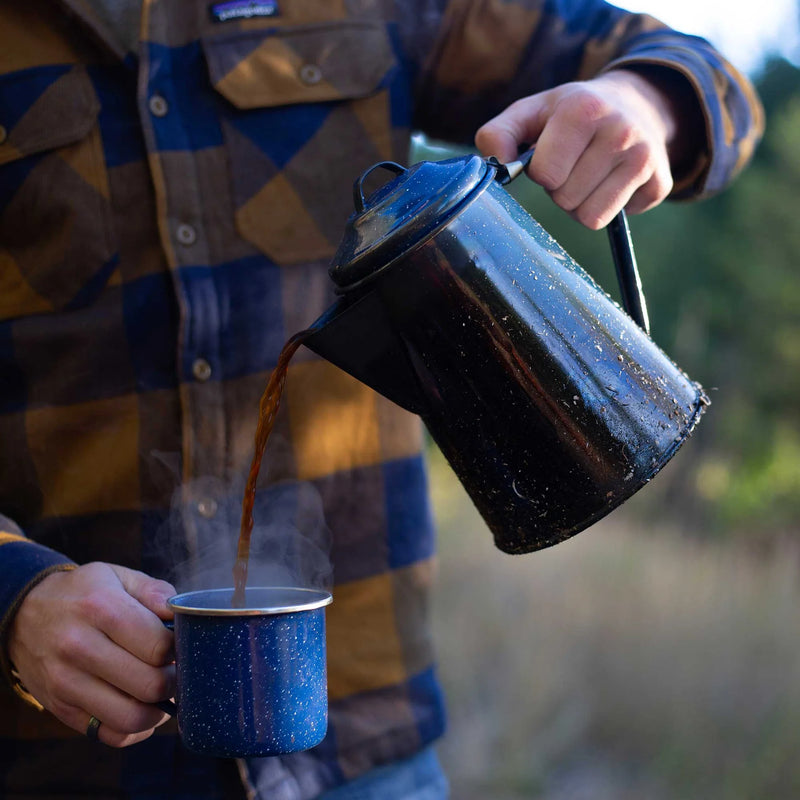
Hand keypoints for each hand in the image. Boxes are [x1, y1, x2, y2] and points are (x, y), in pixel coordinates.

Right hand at [8, 562, 175, 746]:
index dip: (180, 650)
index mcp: (101, 607)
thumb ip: (155, 591)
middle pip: (149, 685)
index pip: (158, 646)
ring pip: (131, 717)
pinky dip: (135, 729)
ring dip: (159, 710)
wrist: (25, 615)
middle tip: (176, 670)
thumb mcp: (118, 576)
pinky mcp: (60, 708)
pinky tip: (141, 707)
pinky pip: (109, 735)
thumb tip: (181, 615)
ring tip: (163, 692)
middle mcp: (79, 647)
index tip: (180, 646)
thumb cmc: (84, 593)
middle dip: (175, 681)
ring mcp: (66, 682)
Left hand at [476, 69, 679, 228]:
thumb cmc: (571, 113)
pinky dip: (607, 206)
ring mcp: (644, 159)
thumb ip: (497, 135)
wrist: (637, 103)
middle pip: (566, 199)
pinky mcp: (659, 184)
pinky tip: (612, 179)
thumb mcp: (530, 112)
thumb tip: (497, 167)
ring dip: (580, 203)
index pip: (546, 174)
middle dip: (561, 188)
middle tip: (573, 163)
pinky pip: (614, 219)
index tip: (551, 154)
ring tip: (588, 173)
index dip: (542, 171)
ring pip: (589, 217)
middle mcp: (620, 131)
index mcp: (583, 109)